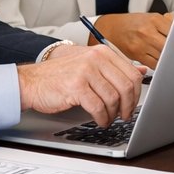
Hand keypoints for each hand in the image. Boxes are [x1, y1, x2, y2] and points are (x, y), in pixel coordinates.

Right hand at [17, 44, 144, 126]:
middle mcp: (95, 59)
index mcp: (102, 52)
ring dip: (114, 113)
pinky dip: (102, 117)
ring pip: (113, 98)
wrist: (32, 82)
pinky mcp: (76, 87)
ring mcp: (85, 72)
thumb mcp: (90, 65)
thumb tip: (141, 71)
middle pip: (125, 85)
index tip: (133, 103)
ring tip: (110, 118)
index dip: (136, 92)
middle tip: (126, 115)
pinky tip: (101, 120)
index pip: (131, 73)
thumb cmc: (61, 75)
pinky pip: (98, 106)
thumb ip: (115, 67)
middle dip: (129, 105)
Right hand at [90, 12, 171, 66]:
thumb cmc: (134, 23)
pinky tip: (162, 62)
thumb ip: (168, 22)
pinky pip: (154, 64)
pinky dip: (160, 64)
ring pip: (163, 56)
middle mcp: (147, 31)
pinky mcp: (136, 55)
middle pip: (170, 45)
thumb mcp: (151, 17)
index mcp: (155, 19)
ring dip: (169, 58)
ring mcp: (141, 43)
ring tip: (172, 58)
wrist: (112, 28)